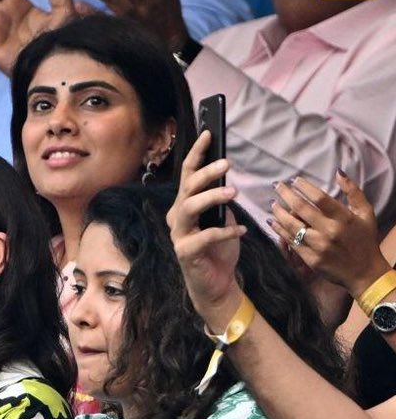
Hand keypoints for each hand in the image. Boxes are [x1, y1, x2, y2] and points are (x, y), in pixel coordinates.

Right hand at [167, 131, 246, 329]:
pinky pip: (205, 237)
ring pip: (190, 208)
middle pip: (187, 188)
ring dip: (211, 197)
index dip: (197, 153)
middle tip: (226, 163)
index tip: (209, 133)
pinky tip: (241, 230)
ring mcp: (179, 235)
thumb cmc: (219, 250)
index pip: (188, 175)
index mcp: (185, 206)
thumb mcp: (223, 219)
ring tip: (233, 193)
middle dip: (205, 173)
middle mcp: (177, 218)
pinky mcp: (186, 253)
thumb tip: (226, 179)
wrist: (216, 284)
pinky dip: (225, 231)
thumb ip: (221, 202)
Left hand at [270, 172, 391, 300]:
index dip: (305, 187)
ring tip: (273, 203)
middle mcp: (329, 231)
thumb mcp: (366, 213)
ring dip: (279, 213)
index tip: (294, 180)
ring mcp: (318, 246)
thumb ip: (353, 192)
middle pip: (301, 209)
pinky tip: (273, 222)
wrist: (364, 272)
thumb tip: (338, 173)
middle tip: (277, 186)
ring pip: (292, 226)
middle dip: (286, 195)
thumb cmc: (365, 239)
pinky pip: (291, 242)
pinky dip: (279, 230)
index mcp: (344, 218)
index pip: (320, 198)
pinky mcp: (310, 259)